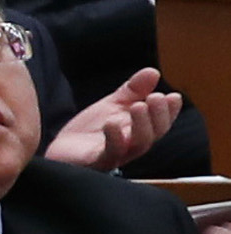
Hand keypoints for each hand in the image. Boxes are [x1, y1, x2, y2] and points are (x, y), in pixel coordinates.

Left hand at [46, 67, 187, 172]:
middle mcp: (132, 144)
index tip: (174, 96)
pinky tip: (112, 123)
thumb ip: (133, 90)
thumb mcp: (113, 105)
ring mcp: (117, 154)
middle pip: (153, 133)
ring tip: (138, 105)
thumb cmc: (91, 129)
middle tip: (156, 97)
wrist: (60, 150)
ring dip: (141, 124)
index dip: (170, 111)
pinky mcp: (98, 161)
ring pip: (138, 144)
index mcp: (139, 130)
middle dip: (158, 115)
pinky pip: (110, 152)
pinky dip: (114, 138)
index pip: (160, 123)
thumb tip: (153, 72)